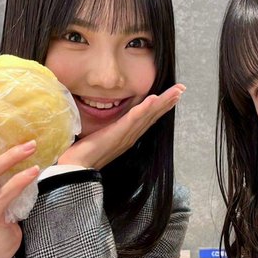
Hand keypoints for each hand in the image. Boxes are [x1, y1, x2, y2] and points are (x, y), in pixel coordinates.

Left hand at [58, 83, 184, 168]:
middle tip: (181, 89)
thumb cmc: (82, 155)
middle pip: (153, 116)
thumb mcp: (98, 138)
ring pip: (148, 116)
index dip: (161, 107)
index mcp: (127, 137)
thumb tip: (104, 120)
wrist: (76, 168)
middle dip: (168, 102)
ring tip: (176, 92)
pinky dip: (145, 109)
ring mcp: (126, 136)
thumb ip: (106, 130)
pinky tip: (153, 99)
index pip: (147, 119)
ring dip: (163, 103)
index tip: (172, 96)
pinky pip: (133, 119)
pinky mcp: (118, 134)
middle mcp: (130, 137)